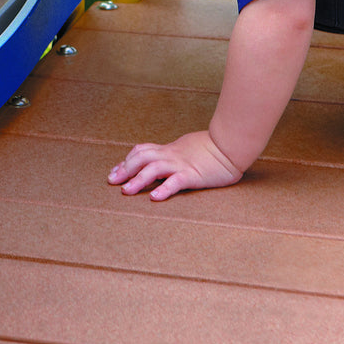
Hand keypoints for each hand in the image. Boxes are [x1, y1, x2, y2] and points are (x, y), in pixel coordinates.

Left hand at [107, 130, 243, 200]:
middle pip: (142, 158)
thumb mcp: (188, 147)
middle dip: (125, 169)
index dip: (127, 160)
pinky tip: (154, 198)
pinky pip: (175, 182)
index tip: (116, 171)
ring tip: (126, 191)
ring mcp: (181, 165)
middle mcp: (171, 156)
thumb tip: (164, 159)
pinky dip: (163, 189)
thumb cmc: (212, 148)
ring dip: (137, 180)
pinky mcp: (193, 175)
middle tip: (112, 181)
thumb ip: (175, 153)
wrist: (231, 145)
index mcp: (170, 150)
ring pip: (153, 169)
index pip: (143, 151)